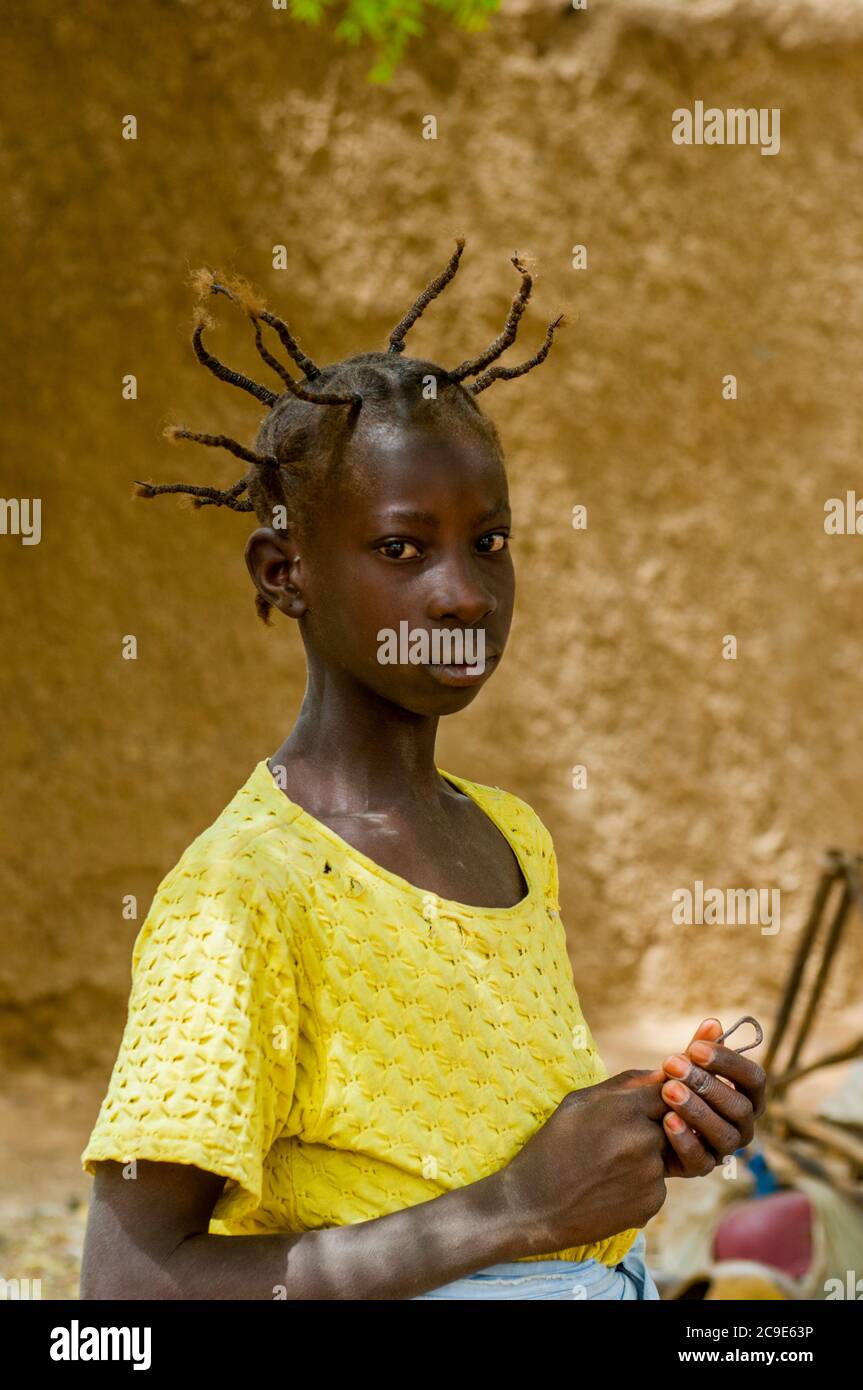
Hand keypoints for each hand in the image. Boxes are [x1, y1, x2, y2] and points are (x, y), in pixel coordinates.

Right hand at [500, 1069, 668, 1254]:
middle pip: (668, 1124)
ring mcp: (650, 1176)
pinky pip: (656, 1184)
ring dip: (643, 1157)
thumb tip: (661, 1074)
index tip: (633, 1108)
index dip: (652, 1098)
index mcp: (624, 1110)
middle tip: (610, 1142)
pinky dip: (638, 1184)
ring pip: (661, 1155)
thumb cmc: (551, 1147)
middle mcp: (644, 1142)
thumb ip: (624, 1085)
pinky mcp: (652, 1204)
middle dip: (646, 1128)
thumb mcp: (577, 1103)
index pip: (666, 1091)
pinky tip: (608, 1188)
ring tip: (604, 1166)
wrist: (533, 1208)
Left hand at [656, 1018, 766, 1178]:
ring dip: (696, 1111)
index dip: (728, 1062)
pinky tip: (666, 1120)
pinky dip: (685, 1140)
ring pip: (725, 1134)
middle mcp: (743, 1124)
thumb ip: (699, 1048)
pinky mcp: (703, 1167)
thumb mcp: (684, 1065)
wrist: (645, 1119)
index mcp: (747, 1095)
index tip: (695, 1048)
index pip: (754, 1078)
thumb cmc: (674, 1084)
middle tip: (673, 1065)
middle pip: (739, 1107)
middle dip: (706, 1084)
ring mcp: (725, 1148)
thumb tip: (713, 1024)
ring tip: (668, 1090)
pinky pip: (701, 1160)